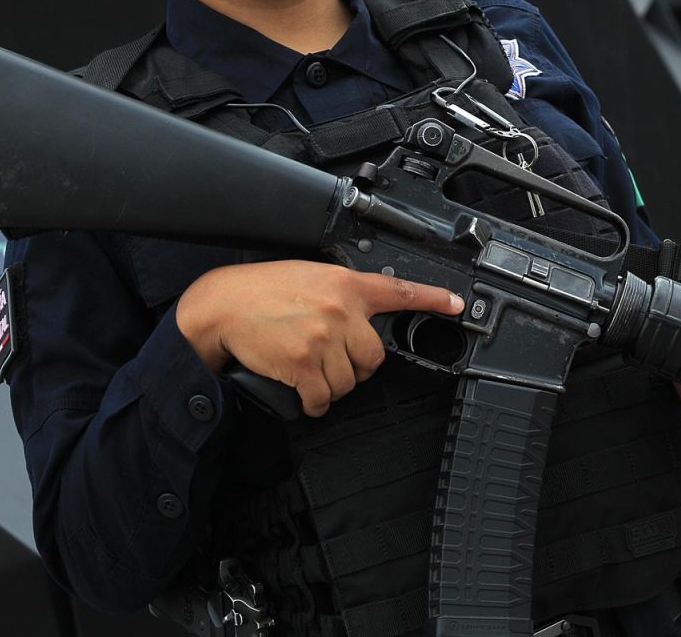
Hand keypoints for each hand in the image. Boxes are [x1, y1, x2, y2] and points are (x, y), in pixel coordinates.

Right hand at [176, 259, 462, 416]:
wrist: (223, 304)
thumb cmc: (262, 290)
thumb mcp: (312, 277)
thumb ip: (342, 294)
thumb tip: (360, 319)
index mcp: (346, 284)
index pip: (399, 291)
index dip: (433, 299)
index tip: (457, 305)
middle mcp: (341, 310)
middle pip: (373, 357)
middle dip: (355, 366)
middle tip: (331, 358)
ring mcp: (323, 338)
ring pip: (348, 382)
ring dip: (329, 385)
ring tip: (307, 367)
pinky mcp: (304, 364)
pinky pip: (322, 398)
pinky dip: (313, 403)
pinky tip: (302, 392)